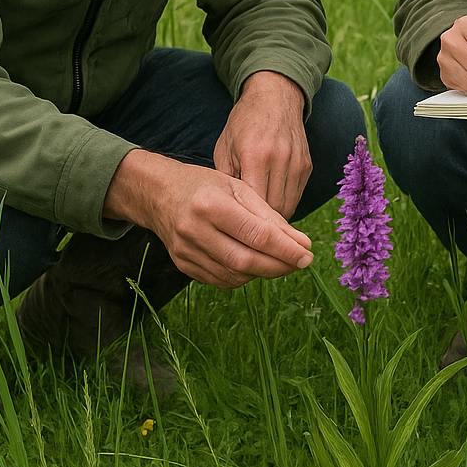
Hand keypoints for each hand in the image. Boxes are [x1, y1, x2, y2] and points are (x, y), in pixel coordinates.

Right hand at [106, 149, 313, 287]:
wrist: (158, 193)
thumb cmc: (205, 186)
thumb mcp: (239, 188)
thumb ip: (270, 217)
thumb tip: (301, 244)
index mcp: (211, 205)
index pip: (258, 236)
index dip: (287, 250)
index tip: (308, 255)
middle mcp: (195, 230)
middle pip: (246, 261)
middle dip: (279, 266)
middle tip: (300, 263)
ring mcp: (186, 251)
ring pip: (235, 275)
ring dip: (263, 272)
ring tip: (279, 261)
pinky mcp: (183, 265)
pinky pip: (220, 280)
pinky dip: (243, 276)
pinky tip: (255, 264)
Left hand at [214, 71, 311, 219]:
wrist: (274, 98)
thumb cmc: (243, 123)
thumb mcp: (224, 148)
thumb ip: (226, 180)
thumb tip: (228, 214)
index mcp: (255, 155)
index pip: (254, 203)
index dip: (246, 222)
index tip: (236, 233)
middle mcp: (279, 159)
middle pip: (274, 209)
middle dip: (262, 226)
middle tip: (248, 237)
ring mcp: (296, 162)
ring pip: (288, 206)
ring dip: (275, 219)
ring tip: (259, 227)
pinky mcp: (306, 165)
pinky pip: (296, 195)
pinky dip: (284, 204)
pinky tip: (270, 207)